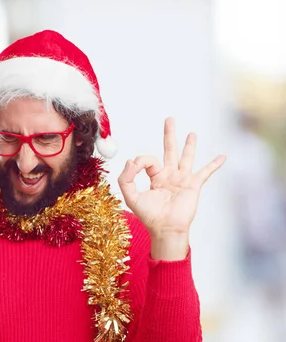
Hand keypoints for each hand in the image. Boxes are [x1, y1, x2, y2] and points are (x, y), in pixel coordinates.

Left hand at [118, 118, 225, 260]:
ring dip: (189, 145)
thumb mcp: (130, 196)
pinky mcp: (193, 186)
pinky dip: (214, 165)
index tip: (134, 166)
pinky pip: (205, 173)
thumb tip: (130, 160)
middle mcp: (169, 176)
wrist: (165, 229)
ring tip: (192, 133)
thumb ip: (126, 178)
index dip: (139, 161)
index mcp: (154, 177)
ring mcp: (182, 180)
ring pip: (186, 157)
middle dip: (169, 134)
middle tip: (169, 119)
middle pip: (169, 150)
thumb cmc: (148, 216)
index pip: (147, 160)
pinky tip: (222, 156)